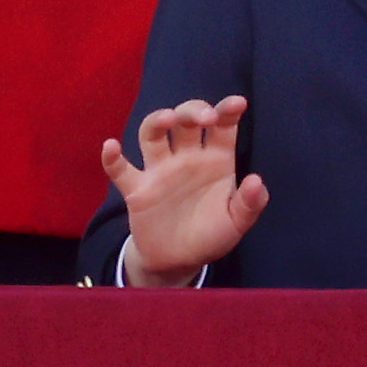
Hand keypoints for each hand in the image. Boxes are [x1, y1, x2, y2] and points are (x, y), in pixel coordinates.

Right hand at [96, 95, 267, 284]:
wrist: (179, 262)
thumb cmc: (211, 235)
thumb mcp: (237, 223)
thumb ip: (249, 203)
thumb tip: (256, 181)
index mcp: (217, 159)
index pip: (222, 126)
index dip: (228, 110)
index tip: (237, 103)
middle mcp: (188, 157)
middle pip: (186, 120)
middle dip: (194, 111)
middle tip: (206, 118)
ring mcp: (160, 171)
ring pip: (153, 134)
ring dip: (157, 121)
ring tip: (167, 119)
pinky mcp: (137, 190)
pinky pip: (120, 170)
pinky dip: (112, 158)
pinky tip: (111, 147)